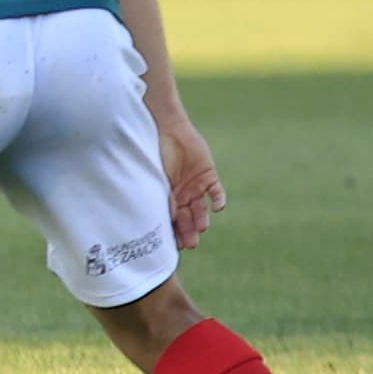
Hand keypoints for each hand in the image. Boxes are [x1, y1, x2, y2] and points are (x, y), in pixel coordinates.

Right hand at [155, 106, 225, 245]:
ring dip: (202, 219)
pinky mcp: (209, 176)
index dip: (174, 232)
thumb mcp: (155, 177)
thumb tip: (162, 220)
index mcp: (167, 196)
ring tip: (201, 227)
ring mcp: (196, 186)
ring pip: (201, 209)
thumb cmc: (154, 151)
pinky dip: (218, 200)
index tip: (174, 245)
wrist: (167, 128)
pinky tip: (217, 208)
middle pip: (187, 218)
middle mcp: (182, 195)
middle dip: (189, 231)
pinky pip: (216, 192)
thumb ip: (160, 196)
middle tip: (190, 243)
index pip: (172, 220)